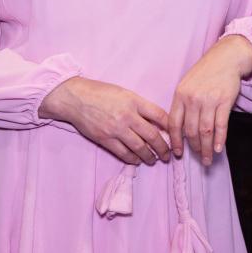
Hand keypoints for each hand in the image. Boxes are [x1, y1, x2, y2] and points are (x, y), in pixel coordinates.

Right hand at [39, 77, 169, 164]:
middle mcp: (127, 116)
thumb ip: (139, 106)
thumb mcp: (124, 93)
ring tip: (154, 160)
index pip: (159, 115)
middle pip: (153, 135)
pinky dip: (133, 159)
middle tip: (168, 154)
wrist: (76, 98)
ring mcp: (116, 129)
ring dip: (150, 156)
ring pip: (140, 148)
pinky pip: (123, 153)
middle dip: (163, 148)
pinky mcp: (105, 139)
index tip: (175, 134)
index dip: (170, 127)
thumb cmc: (100, 92)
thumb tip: (155, 122)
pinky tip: (137, 160)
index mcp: (134, 101)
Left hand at [168, 35, 251, 165]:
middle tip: (198, 159)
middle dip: (194, 148)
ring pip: (205, 131)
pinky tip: (218, 149)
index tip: (177, 153)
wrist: (225, 59)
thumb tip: (178, 130)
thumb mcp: (186, 85)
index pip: (174, 123)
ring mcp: (209, 100)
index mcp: (180, 95)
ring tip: (207, 159)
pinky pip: (221, 125)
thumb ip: (182, 105)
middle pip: (190, 130)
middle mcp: (192, 99)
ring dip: (206, 148)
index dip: (175, 141)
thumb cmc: (204, 73)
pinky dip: (219, 139)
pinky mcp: (224, 101)